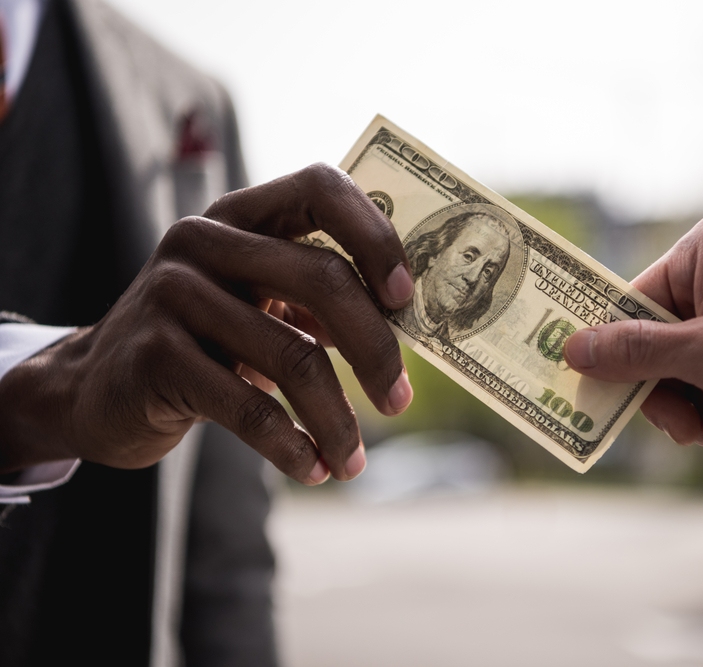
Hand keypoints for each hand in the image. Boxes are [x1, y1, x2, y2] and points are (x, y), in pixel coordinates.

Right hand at [0, 164, 413, 482]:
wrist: (98, 387)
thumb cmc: (206, 342)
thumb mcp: (256, 303)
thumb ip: (317, 299)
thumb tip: (406, 325)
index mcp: (240, 216)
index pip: (321, 189)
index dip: (375, 236)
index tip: (407, 298)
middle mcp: (204, 241)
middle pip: (323, 278)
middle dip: (376, 349)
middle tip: (399, 400)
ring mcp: (174, 294)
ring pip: (293, 357)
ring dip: (337, 420)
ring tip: (353, 461)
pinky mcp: (155, 355)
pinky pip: (249, 407)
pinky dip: (293, 446)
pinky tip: (314, 468)